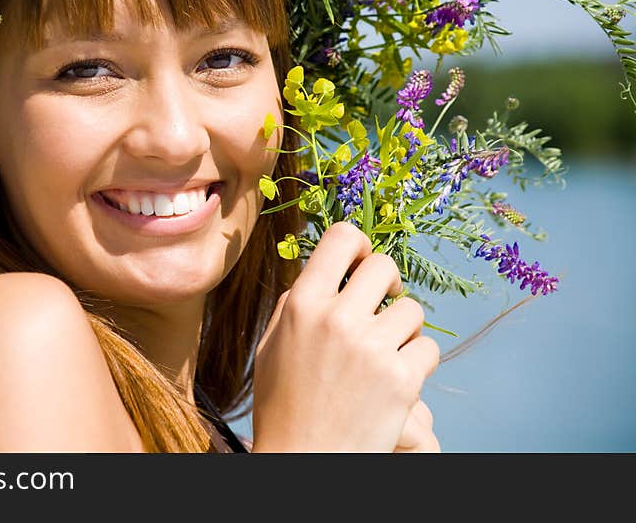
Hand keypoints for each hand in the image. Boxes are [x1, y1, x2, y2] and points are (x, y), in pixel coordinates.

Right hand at [251, 221, 439, 452]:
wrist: (303, 461)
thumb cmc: (283, 404)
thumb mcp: (271, 345)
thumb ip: (296, 302)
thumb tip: (326, 270)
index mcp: (302, 305)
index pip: (341, 238)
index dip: (358, 243)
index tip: (362, 262)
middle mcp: (338, 319)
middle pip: (383, 265)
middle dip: (388, 283)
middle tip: (384, 303)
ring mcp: (372, 348)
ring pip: (412, 309)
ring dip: (403, 327)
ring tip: (385, 351)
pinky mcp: (402, 379)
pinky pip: (428, 347)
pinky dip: (417, 361)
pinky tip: (395, 377)